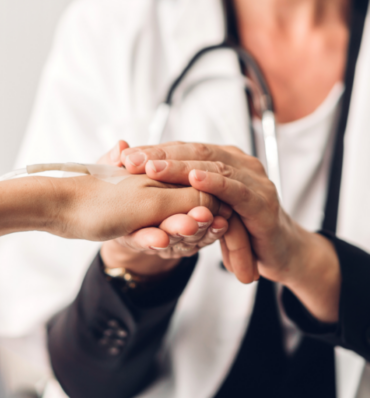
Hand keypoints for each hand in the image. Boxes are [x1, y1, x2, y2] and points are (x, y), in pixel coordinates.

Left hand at [120, 141, 340, 322]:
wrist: (277, 253)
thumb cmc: (239, 226)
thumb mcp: (207, 206)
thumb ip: (185, 191)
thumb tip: (146, 175)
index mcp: (224, 160)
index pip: (185, 149)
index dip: (155, 151)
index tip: (124, 155)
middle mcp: (240, 164)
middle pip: (196, 152)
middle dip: (161, 155)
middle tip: (130, 159)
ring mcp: (254, 180)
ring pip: (213, 167)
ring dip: (181, 167)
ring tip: (152, 169)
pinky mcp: (263, 203)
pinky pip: (235, 191)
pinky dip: (215, 184)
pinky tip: (195, 180)